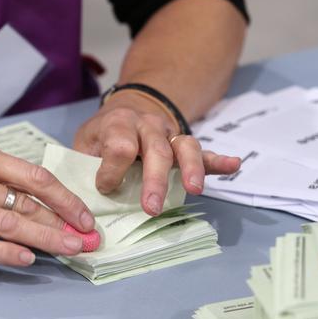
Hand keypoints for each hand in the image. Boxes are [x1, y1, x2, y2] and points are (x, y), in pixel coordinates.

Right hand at [0, 142, 94, 265]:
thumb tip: (38, 203)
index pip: (33, 177)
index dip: (64, 198)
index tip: (84, 216)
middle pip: (27, 203)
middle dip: (63, 223)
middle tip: (87, 239)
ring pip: (9, 224)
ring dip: (44, 239)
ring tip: (69, 250)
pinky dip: (6, 253)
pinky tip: (27, 259)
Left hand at [74, 90, 240, 215]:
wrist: (123, 111)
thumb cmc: (100, 136)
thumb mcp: (84, 144)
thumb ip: (84, 167)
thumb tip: (85, 201)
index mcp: (118, 124)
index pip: (119, 146)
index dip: (111, 171)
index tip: (104, 186)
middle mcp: (146, 125)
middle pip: (155, 150)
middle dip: (154, 180)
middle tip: (151, 207)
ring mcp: (168, 133)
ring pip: (184, 147)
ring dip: (190, 169)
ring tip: (194, 189)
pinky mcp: (182, 145)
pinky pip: (202, 151)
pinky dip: (217, 160)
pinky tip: (233, 165)